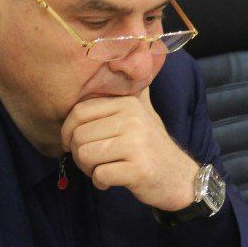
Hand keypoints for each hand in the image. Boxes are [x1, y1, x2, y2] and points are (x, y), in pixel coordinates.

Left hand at [61, 88, 198, 210]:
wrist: (181, 178)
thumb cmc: (152, 148)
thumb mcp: (142, 114)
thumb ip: (128, 93)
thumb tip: (114, 63)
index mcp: (128, 104)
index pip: (79, 111)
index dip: (67, 130)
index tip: (70, 143)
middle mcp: (133, 120)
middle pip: (79, 136)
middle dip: (78, 154)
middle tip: (92, 162)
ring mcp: (137, 145)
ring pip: (85, 155)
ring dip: (88, 169)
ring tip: (101, 170)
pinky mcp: (139, 170)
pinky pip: (100, 175)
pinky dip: (100, 183)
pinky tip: (111, 182)